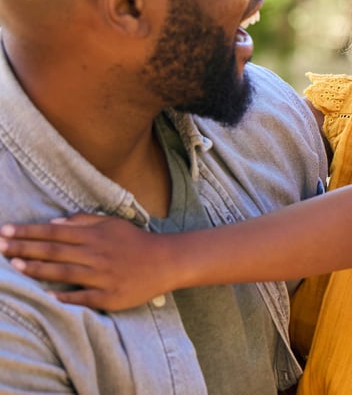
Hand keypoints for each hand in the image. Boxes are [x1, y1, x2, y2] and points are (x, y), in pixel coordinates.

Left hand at [0, 214, 174, 310]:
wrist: (167, 262)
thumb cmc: (136, 242)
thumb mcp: (112, 224)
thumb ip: (84, 221)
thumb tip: (55, 223)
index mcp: (95, 236)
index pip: (55, 233)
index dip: (29, 232)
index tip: (6, 231)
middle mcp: (96, 254)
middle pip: (54, 251)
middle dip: (24, 248)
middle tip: (0, 246)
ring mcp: (102, 276)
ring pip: (64, 272)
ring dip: (37, 270)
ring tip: (14, 266)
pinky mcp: (110, 296)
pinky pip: (83, 297)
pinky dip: (66, 296)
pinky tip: (47, 296)